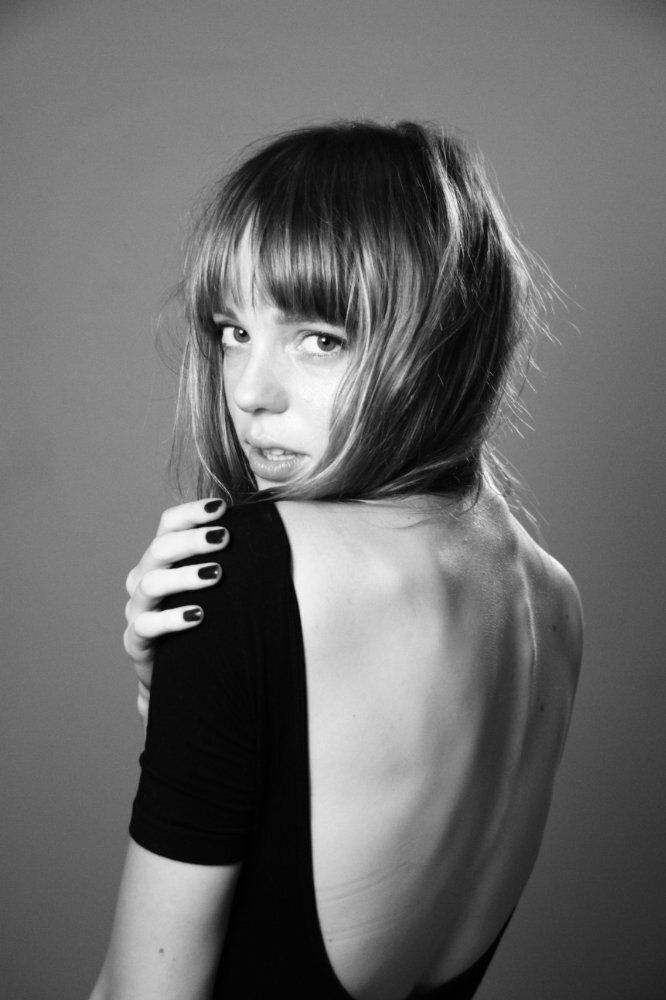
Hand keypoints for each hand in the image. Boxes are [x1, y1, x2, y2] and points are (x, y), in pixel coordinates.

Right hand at [124, 498, 230, 724]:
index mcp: (163, 557)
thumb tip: (273, 520)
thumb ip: (235, 553)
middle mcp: (145, 577)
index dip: (192, 512)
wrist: (184, 672)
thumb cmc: (209, 616)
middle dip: (193, 540)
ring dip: (184, 576)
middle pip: (160, 548)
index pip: (169, 524)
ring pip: (152, 583)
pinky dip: (172, 619)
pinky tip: (198, 615)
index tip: (223, 508)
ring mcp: (138, 609)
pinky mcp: (137, 641)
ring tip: (216, 574)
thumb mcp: (219, 584)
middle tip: (225, 538)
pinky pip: (146, 626)